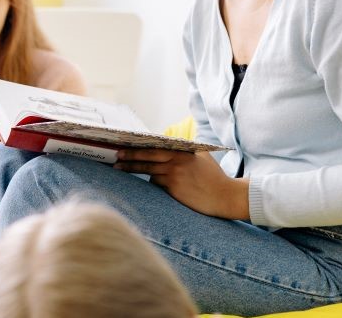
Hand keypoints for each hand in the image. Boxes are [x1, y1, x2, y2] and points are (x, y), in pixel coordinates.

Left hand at [114, 149, 250, 219]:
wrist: (225, 196)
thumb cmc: (214, 177)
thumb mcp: (202, 157)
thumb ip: (187, 150)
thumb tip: (171, 144)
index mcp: (183, 152)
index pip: (156, 147)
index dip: (140, 146)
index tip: (125, 144)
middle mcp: (177, 162)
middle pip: (147, 157)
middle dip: (129, 157)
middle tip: (116, 156)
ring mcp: (174, 176)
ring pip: (149, 171)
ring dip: (133, 169)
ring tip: (119, 168)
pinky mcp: (174, 189)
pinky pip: (156, 185)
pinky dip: (153, 183)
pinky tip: (152, 183)